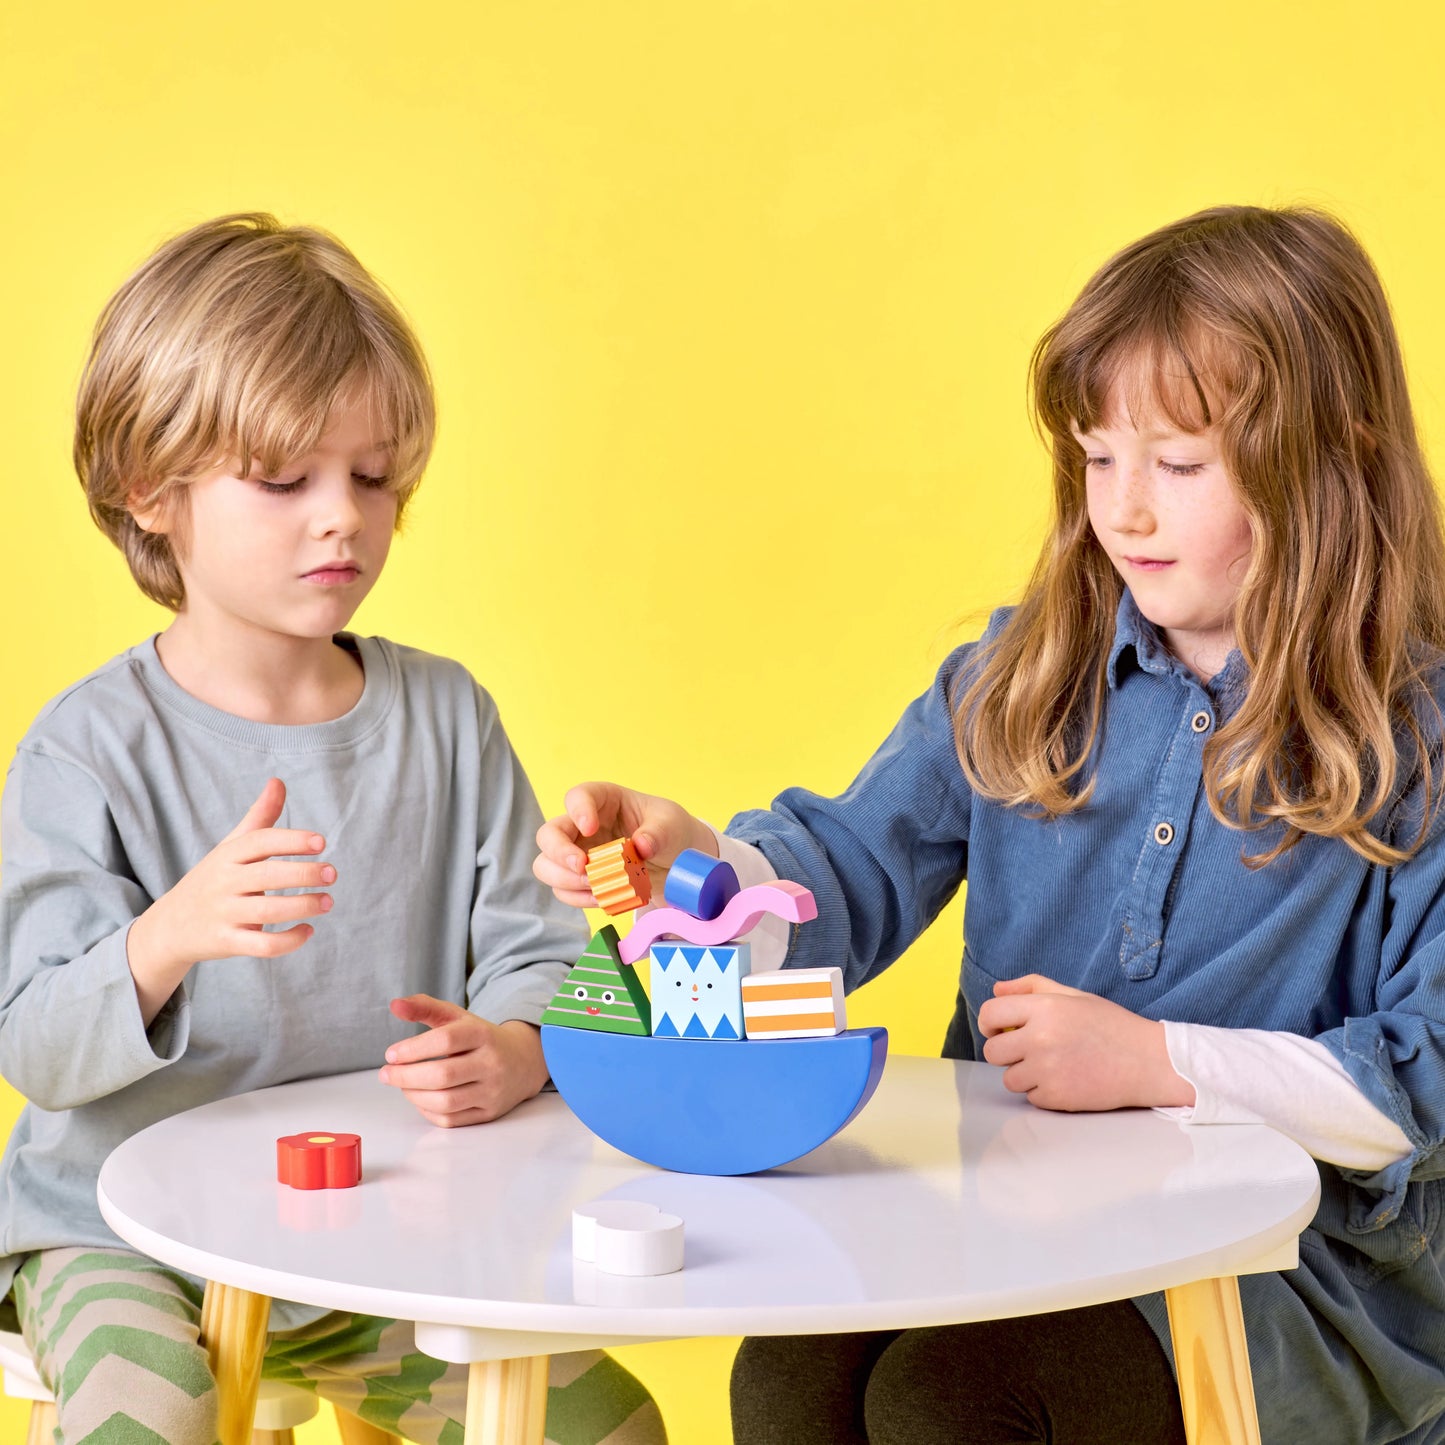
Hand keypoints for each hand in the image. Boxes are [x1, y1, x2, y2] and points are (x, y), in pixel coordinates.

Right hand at [126, 778, 332, 1024]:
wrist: (169, 926)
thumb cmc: (212, 879)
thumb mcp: (230, 847)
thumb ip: (259, 817)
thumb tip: (278, 781)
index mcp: (227, 856)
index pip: (259, 842)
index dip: (291, 840)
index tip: (321, 842)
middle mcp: (223, 883)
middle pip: (266, 875)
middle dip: (304, 874)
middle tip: (333, 874)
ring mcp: (223, 914)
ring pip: (268, 911)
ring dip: (303, 906)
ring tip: (328, 901)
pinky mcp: (226, 942)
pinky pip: (261, 945)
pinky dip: (289, 940)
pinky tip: (308, 930)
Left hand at [379, 995, 549, 1125]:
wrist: (523, 1061)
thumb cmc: (481, 1038)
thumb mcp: (458, 1017)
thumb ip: (425, 1007)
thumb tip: (395, 1005)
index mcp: (483, 1034)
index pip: (445, 1040)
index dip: (412, 1049)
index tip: (391, 1054)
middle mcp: (491, 1062)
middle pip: (442, 1075)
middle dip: (406, 1076)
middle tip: (386, 1074)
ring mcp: (492, 1090)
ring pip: (446, 1101)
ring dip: (414, 1095)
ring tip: (402, 1085)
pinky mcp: (489, 1113)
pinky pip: (451, 1119)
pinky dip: (427, 1111)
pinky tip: (419, 1098)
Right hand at [533, 782, 715, 907]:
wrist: (675, 860)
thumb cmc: (669, 831)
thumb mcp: (670, 824)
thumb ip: (657, 833)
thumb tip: (641, 846)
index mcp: (603, 800)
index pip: (579, 796)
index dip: (578, 810)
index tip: (590, 827)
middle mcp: (582, 826)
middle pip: (549, 834)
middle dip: (559, 852)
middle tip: (583, 867)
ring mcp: (578, 853)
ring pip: (546, 865)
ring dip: (565, 880)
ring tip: (594, 887)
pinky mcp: (581, 878)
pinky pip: (564, 890)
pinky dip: (577, 898)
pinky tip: (600, 899)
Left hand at [977, 974, 1194, 1111]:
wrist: (1149, 1062)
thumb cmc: (1111, 1026)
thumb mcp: (1074, 996)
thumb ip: (1032, 987)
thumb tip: (996, 989)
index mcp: (1044, 1008)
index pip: (990, 1013)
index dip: (989, 1023)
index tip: (997, 1029)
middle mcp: (1040, 1038)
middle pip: (992, 1051)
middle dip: (1006, 1051)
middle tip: (1028, 1050)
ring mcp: (1047, 1070)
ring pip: (1009, 1078)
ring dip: (1025, 1074)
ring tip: (1053, 1066)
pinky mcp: (1056, 1097)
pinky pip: (1030, 1097)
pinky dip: (1043, 1093)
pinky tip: (1067, 1080)